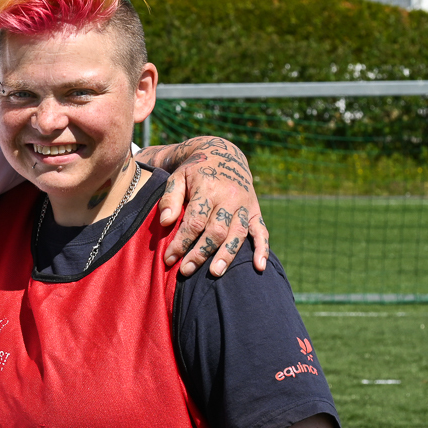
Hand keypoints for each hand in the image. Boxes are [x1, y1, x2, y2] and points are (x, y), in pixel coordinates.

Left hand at [139, 135, 269, 277]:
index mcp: (208, 188)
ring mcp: (245, 205)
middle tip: (185, 270)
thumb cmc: (194, 170)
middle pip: (216, 231)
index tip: (169, 258)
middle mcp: (230, 198)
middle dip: (200, 253)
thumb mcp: (177, 177)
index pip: (195, 221)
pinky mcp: (255, 211)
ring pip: (237, 234)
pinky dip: (262, 249)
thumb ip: (170, 198)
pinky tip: (259, 267)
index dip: (181, 242)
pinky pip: (262, 231)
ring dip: (226, 256)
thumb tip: (165, 222)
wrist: (222, 154)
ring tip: (215, 274)